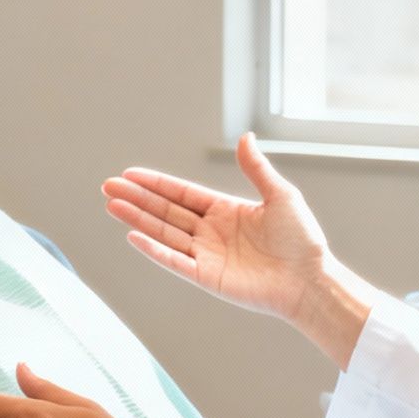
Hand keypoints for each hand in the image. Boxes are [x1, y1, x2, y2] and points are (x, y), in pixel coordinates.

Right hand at [102, 132, 332, 323]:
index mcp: (225, 211)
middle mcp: (210, 232)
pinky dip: (153, 249)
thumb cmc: (302, 240)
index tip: (130, 175)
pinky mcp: (207, 277)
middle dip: (136, 198)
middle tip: (108, 186)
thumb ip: (256, 168)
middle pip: (165, 211)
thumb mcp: (281, 195)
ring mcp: (206, 255)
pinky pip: (174, 261)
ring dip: (137, 219)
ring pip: (163, 232)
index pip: (181, 193)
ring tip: (111, 205)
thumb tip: (245, 137)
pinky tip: (133, 236)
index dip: (155, 184)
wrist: (310, 280)